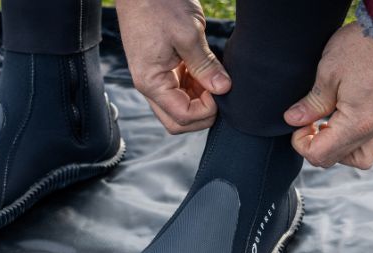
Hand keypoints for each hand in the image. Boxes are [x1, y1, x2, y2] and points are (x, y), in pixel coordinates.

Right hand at [117, 0, 230, 133]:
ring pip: (178, 106)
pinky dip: (194, 87)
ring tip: (213, 77)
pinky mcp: (159, 68)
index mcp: (151, 82)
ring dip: (199, 100)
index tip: (221, 90)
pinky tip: (205, 70)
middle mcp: (149, 85)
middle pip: (177, 120)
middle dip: (202, 113)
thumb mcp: (188, 34)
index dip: (206, 110)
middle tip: (219, 90)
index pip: (181, 117)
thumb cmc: (159, 4)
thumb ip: (206, 66)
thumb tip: (223, 89)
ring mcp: (153, 78)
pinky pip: (177, 90)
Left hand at [284, 23, 372, 168]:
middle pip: (337, 159)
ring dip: (338, 148)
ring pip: (359, 157)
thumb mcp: (329, 72)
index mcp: (356, 125)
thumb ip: (311, 103)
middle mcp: (372, 130)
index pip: (320, 155)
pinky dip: (355, 137)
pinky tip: (345, 117)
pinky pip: (372, 140)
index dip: (301, 143)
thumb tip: (293, 120)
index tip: (298, 123)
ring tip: (328, 124)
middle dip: (316, 145)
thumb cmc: (364, 47)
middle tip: (309, 121)